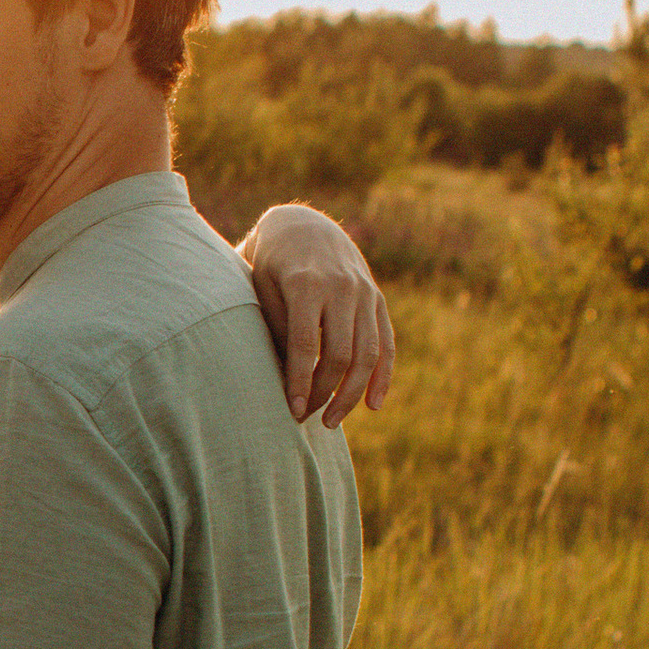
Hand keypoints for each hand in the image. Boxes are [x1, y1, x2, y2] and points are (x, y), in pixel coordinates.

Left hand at [244, 205, 395, 426]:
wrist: (303, 227)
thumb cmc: (272, 265)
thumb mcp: (262, 288)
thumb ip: (276, 329)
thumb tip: (288, 381)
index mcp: (306, 284)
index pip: (305, 344)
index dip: (299, 381)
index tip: (291, 411)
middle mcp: (341, 288)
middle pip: (340, 354)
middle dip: (323, 392)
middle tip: (305, 419)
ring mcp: (364, 293)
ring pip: (367, 353)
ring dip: (352, 393)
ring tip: (331, 421)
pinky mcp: (377, 299)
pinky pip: (386, 343)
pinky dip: (383, 376)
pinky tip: (373, 404)